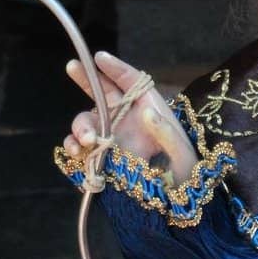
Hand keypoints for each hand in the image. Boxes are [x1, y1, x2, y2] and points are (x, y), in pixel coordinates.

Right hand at [62, 51, 197, 182]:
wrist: (177, 201)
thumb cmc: (186, 173)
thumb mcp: (183, 153)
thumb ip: (167, 132)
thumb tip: (147, 112)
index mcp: (150, 109)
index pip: (131, 82)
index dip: (115, 68)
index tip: (99, 57)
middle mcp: (128, 119)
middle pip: (103, 93)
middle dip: (86, 79)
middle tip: (72, 67)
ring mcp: (113, 137)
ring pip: (88, 121)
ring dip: (81, 126)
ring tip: (87, 140)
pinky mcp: (101, 156)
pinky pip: (82, 147)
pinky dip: (74, 147)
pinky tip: (77, 153)